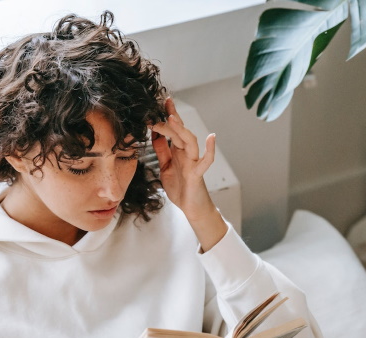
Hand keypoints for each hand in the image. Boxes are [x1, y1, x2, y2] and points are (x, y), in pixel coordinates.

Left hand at [151, 98, 216, 221]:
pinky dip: (210, 150)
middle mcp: (186, 153)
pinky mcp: (197, 174)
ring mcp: (193, 162)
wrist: (191, 208)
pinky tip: (211, 138)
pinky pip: (206, 161)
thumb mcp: (165, 166)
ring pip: (190, 142)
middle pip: (179, 132)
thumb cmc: (180, 187)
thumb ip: (161, 150)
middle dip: (171, 117)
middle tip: (162, 104)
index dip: (167, 115)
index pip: (172, 129)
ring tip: (172, 118)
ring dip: (181, 130)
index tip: (161, 101)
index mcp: (177, 151)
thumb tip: (154, 133)